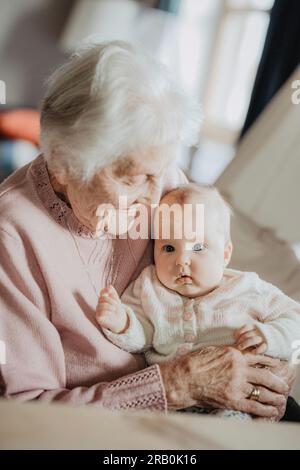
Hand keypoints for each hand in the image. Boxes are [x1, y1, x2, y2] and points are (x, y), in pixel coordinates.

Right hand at [96, 285, 128, 333]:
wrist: (119, 320)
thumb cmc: (117, 310)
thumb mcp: (117, 300)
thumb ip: (113, 293)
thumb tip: (110, 286)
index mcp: (104, 298)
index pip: (102, 292)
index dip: (105, 290)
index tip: (110, 290)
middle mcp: (100, 303)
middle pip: (102, 298)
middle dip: (110, 300)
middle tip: (117, 304)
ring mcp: (98, 310)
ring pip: (100, 305)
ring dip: (109, 306)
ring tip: (114, 309)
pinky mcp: (98, 317)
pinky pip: (100, 312)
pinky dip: (107, 312)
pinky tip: (112, 313)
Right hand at [159, 346, 288, 417]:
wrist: (184, 377)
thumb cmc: (195, 362)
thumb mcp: (213, 350)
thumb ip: (228, 352)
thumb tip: (235, 350)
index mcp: (234, 354)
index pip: (258, 358)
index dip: (270, 362)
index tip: (277, 365)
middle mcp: (239, 369)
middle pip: (265, 376)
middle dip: (277, 382)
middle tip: (283, 386)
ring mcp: (237, 385)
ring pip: (262, 392)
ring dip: (274, 397)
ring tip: (280, 400)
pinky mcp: (232, 399)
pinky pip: (253, 405)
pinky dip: (264, 410)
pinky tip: (271, 411)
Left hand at [235, 324, 266, 353]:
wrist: (277, 336)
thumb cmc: (262, 333)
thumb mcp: (256, 328)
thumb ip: (248, 330)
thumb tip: (235, 334)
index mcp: (255, 326)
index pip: (245, 327)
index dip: (239, 332)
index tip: (236, 337)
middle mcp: (259, 331)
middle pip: (247, 335)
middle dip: (240, 340)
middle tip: (237, 345)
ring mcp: (263, 338)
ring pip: (252, 340)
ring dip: (245, 344)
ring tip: (240, 348)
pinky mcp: (268, 345)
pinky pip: (261, 348)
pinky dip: (256, 350)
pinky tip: (252, 352)